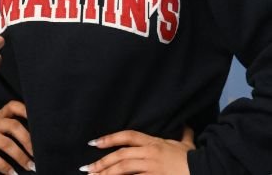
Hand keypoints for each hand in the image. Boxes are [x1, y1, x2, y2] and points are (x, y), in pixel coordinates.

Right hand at [0, 101, 33, 173]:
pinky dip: (6, 167)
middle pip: (13, 126)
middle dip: (27, 140)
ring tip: (30, 166)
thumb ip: (11, 125)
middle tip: (36, 153)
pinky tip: (13, 173)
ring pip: (7, 144)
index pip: (12, 106)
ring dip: (21, 157)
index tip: (37, 120)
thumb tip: (35, 136)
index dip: (24, 110)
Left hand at [79, 126, 194, 173]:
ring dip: (106, 173)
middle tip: (87, 168)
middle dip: (102, 162)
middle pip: (120, 155)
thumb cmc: (193, 159)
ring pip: (123, 169)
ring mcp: (152, 167)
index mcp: (153, 142)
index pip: (126, 136)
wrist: (207, 170)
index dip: (109, 138)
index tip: (93, 143)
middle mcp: (149, 153)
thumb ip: (184, 135)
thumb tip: (186, 125)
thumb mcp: (186, 144)